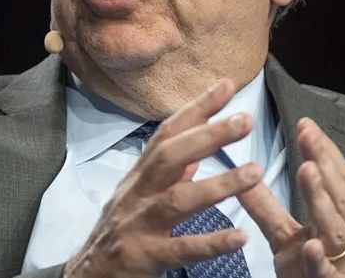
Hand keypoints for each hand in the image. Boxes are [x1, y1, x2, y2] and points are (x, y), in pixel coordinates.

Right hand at [64, 80, 264, 277]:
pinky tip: (240, 235)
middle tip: (245, 120)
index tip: (227, 86)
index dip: (197, 108)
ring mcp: (139, 224)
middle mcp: (137, 193)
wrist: (88, 276)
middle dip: (208, 135)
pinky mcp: (145, 256)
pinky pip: (181, 249)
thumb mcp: (139, 196)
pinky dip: (211, 242)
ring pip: (178, 199)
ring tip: (256, 172)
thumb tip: (197, 151)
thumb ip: (169, 174)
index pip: (168, 133)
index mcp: (140, 176)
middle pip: (170, 156)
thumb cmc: (120, 232)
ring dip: (219, 184)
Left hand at [239, 117, 344, 277]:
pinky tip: (312, 246)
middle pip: (338, 195)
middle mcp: (339, 236)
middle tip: (308, 134)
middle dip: (324, 162)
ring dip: (321, 199)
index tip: (306, 123)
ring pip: (334, 228)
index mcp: (331, 220)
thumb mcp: (283, 237)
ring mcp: (337, 262)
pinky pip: (326, 273)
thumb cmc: (307, 274)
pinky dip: (320, 260)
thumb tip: (245, 177)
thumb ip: (266, 208)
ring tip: (308, 171)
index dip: (322, 152)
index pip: (332, 179)